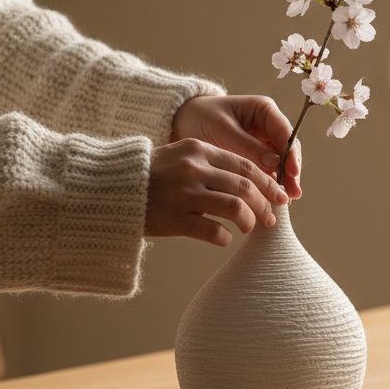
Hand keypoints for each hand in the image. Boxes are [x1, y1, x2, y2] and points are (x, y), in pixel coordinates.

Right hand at [144, 139, 288, 244]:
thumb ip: (212, 165)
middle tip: (270, 218)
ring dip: (249, 221)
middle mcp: (193, 169)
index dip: (268, 183)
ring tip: (249, 228)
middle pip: (245, 187)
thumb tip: (254, 185)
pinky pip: (213, 232)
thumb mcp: (181, 157)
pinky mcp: (174, 219)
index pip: (245, 165)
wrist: (110, 188)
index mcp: (198, 150)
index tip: (279, 196)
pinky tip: (224, 238)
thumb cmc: (152, 176)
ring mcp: (183, 194)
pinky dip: (225, 237)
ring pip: (235, 208)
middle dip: (264, 205)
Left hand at [170, 95, 301, 199]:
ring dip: (284, 181)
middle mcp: (270, 125)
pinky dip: (271, 184)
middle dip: (291, 171)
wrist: (184, 122)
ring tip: (285, 201)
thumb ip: (248, 146)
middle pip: (288, 150)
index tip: (292, 173)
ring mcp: (265, 141)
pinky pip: (269, 170)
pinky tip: (272, 199)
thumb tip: (275, 164)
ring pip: (282, 162)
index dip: (291, 154)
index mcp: (264, 110)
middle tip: (292, 193)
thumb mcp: (222, 131)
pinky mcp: (258, 156)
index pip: (285, 132)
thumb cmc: (201, 119)